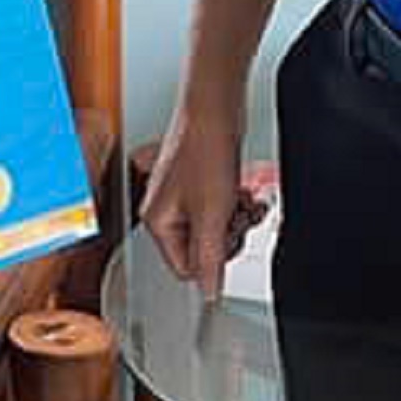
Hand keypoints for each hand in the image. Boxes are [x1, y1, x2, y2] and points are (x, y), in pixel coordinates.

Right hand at [138, 91, 263, 301]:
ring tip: (243, 199)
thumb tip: (209, 293)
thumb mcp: (211, 215)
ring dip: (236, 218)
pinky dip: (236, 202)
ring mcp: (183, 194)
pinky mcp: (199, 181)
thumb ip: (210, 259)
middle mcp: (165, 209)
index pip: (186, 268)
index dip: (214, 260)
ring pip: (216, 228)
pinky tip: (243, 189)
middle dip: (228, 234)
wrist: (215, 107)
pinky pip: (221, 207)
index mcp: (157, 221)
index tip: (229, 240)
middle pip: (203, 248)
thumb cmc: (204, 149)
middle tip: (236, 215)